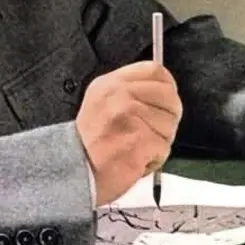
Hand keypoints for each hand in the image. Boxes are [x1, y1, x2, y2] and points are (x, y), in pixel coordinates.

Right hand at [75, 61, 182, 205]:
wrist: (74, 174)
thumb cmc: (89, 146)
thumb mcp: (101, 103)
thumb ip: (130, 92)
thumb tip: (165, 91)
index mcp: (110, 84)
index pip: (155, 71)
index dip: (168, 87)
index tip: (166, 102)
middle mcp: (119, 95)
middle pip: (169, 97)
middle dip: (169, 118)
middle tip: (153, 132)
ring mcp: (129, 116)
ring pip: (169, 125)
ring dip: (160, 142)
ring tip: (137, 149)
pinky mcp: (138, 140)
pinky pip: (164, 147)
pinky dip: (155, 159)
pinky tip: (136, 161)